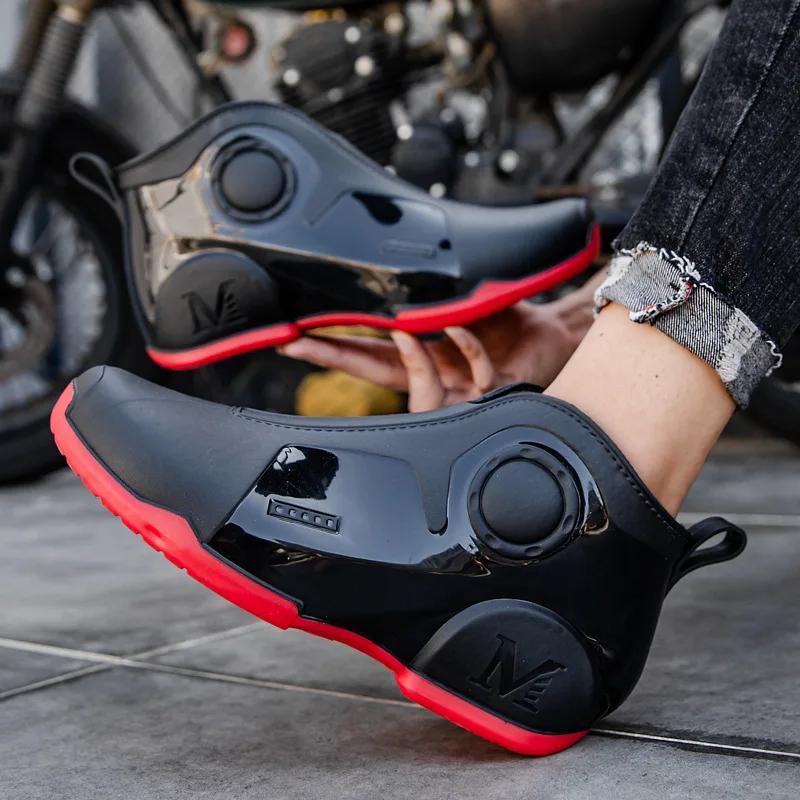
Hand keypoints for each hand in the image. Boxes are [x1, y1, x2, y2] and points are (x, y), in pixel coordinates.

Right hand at [279, 286, 597, 411]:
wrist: (547, 336)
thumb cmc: (502, 316)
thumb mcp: (459, 297)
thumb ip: (429, 292)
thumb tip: (389, 263)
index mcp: (417, 351)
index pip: (364, 350)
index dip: (328, 344)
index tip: (291, 334)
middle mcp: (429, 372)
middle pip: (372, 368)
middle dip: (334, 356)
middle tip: (295, 344)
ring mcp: (457, 386)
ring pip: (419, 382)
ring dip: (408, 355)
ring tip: (398, 330)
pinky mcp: (492, 390)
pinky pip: (475, 371)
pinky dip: (468, 346)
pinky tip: (460, 327)